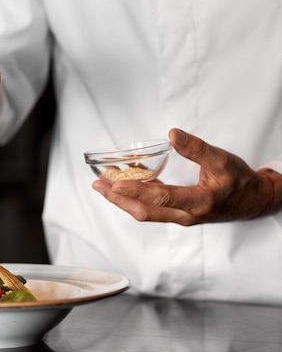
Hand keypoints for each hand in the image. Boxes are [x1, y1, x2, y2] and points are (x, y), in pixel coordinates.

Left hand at [92, 128, 275, 224]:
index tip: (116, 183)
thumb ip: (197, 148)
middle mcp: (185, 215)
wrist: (253, 202)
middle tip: (98, 186)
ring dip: (122, 200)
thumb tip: (173, 133)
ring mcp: (180, 217)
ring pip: (145, 213)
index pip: (162, 198)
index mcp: (199, 202)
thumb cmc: (239, 181)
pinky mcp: (177, 215)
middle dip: (118, 199)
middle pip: (145, 211)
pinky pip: (151, 209)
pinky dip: (134, 198)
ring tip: (103, 186)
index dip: (137, 191)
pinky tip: (123, 184)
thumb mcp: (222, 160)